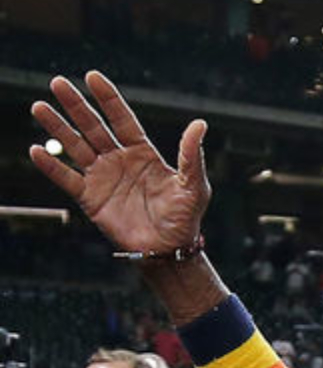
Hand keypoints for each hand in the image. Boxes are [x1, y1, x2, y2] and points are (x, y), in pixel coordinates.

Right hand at [29, 72, 210, 256]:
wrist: (169, 249)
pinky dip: (51, 166)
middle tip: (58, 82)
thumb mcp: (193, 184)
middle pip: (93, 127)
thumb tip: (200, 124)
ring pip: (75, 146)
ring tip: (39, 106)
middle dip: (76, 105)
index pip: (122, 119)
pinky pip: (67, 178)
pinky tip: (36, 150)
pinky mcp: (90, 198)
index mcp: (143, 153)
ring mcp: (103, 177)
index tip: (92, 77)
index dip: (108, 98)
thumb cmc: (185, 217)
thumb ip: (191, 155)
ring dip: (57, 128)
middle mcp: (119, 160)